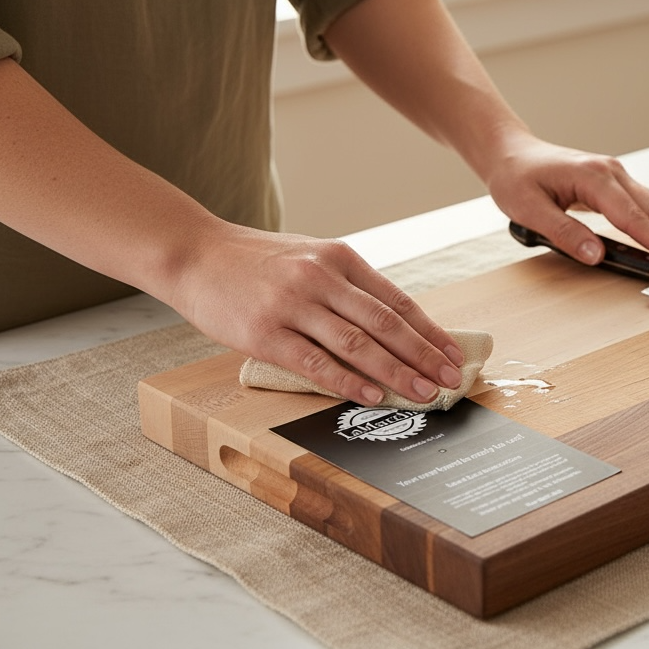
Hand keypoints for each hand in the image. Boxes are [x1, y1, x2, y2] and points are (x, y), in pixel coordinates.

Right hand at [169, 223, 464, 406]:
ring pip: (357, 343)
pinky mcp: (265, 333)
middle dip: (423, 355)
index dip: (429, 331)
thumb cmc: (257, 261)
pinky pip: (315, 362)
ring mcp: (293, 305)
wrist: (195, 253)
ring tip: (423, 392)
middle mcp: (321, 278)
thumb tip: (394, 326)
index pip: (397, 300)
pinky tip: (371, 395)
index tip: (453, 354)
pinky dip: (347, 381)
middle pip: (386, 323)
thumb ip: (348, 286)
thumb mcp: (310, 257)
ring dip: (396, 372)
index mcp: (339, 259)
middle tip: (450, 379)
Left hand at [483, 134, 648, 271]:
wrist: (510, 152)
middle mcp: (613, 172)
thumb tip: (596, 256)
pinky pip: (647, 204)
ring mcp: (617, 175)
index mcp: (594, 177)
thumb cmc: (516, 178)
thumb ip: (564, 232)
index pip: (633, 217)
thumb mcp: (528, 209)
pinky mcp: (615, 182)